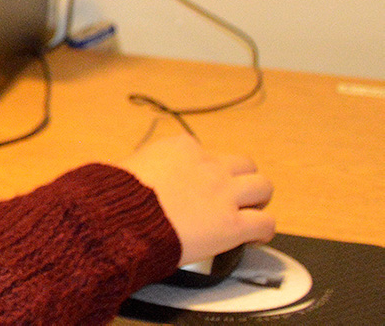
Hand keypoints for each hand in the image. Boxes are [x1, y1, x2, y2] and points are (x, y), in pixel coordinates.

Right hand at [118, 133, 274, 266]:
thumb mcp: (130, 166)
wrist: (123, 218)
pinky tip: (252, 238)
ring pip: (263, 186)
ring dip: (257, 200)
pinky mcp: (233, 224)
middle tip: (231, 197)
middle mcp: (208, 165)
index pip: (205, 153)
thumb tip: (142, 176)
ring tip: (248, 213)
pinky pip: (266, 223)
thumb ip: (148, 167)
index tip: (197, 186)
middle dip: (240, 180)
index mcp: (181, 147)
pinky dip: (262, 231)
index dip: (204, 172)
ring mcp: (224, 193)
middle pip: (243, 164)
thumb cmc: (118, 196)